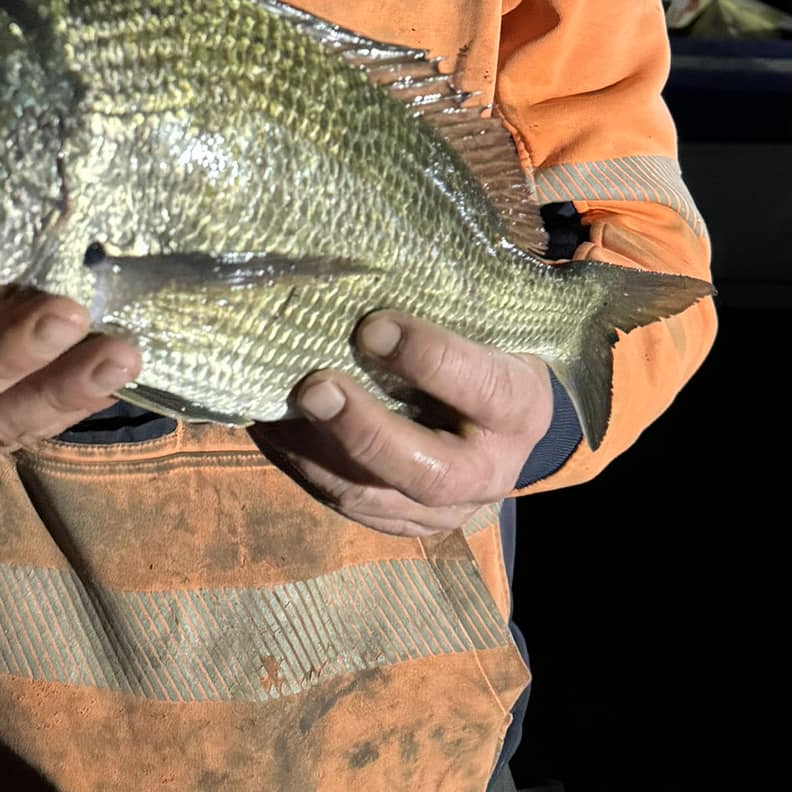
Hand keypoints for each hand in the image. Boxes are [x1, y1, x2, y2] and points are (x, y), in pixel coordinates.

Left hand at [258, 314, 554, 537]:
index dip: (428, 359)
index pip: (483, 389)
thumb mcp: (487, 328)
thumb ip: (443, 311)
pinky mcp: (397, 521)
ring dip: (318, 452)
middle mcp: (488, 473)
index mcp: (519, 410)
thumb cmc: (485, 353)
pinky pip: (343, 502)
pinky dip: (301, 463)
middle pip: (427, 472)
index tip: (372, 325)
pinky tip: (273, 426)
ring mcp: (441, 510)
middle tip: (314, 387)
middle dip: (364, 431)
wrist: (500, 427)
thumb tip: (361, 269)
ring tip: (277, 408)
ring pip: (374, 497)